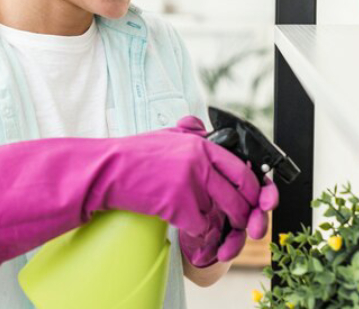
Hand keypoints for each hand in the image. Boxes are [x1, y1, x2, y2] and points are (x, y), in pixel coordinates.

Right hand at [0, 115, 261, 263]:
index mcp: (200, 144)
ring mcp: (192, 183)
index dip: (253, 188)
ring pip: (223, 214)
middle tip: (240, 223)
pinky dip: (199, 234)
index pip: (241, 168)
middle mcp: (200, 161)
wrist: (106, 170)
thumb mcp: (163, 134)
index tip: (252, 200)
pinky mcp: (180, 205)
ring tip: (213, 229)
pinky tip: (188, 230)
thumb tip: (200, 124)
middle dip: (244, 214)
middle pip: (240, 194)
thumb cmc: (131, 155)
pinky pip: (203, 227)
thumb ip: (186, 131)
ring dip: (222, 227)